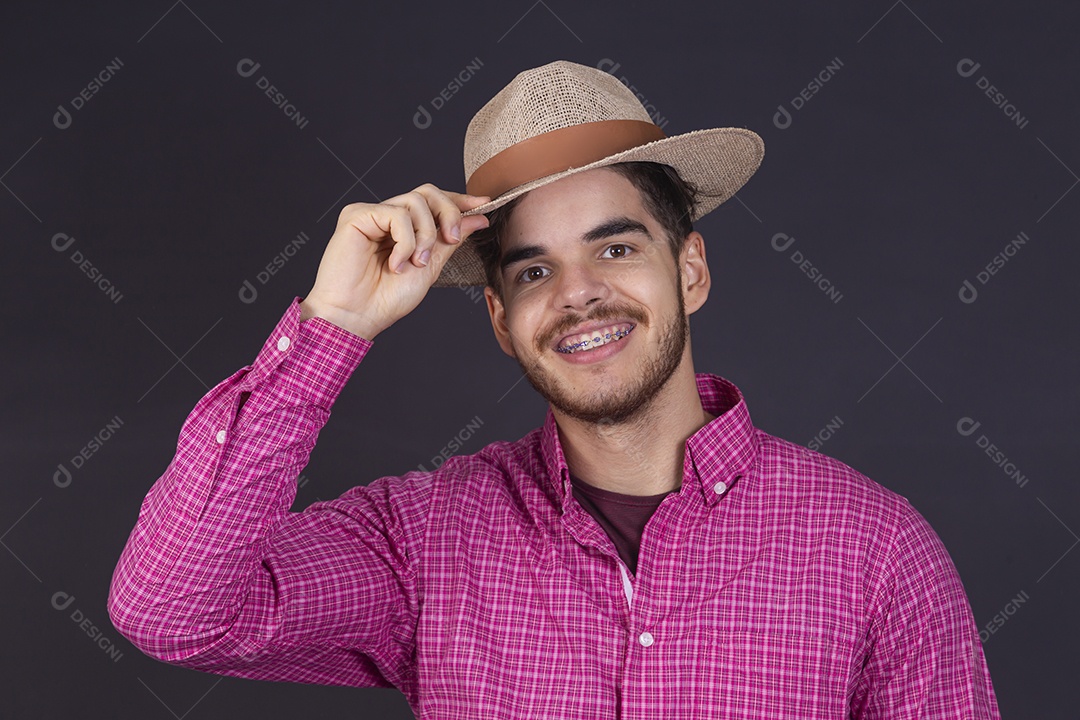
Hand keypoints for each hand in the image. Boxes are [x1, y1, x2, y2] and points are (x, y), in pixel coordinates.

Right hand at [299, 184, 490, 339]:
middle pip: (427, 193)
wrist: (356, 317)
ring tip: (416, 262)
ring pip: (415, 201)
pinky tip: (396, 263)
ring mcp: (371, 214)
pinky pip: (396, 214)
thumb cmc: (385, 300)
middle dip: (448, 213)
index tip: (483, 204)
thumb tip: (477, 217)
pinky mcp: (356, 216)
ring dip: (426, 235)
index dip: (459, 201)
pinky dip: (405, 240)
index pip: (433, 203)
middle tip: (451, 239)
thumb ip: (450, 240)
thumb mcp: (430, 267)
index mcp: (403, 229)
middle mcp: (386, 217)